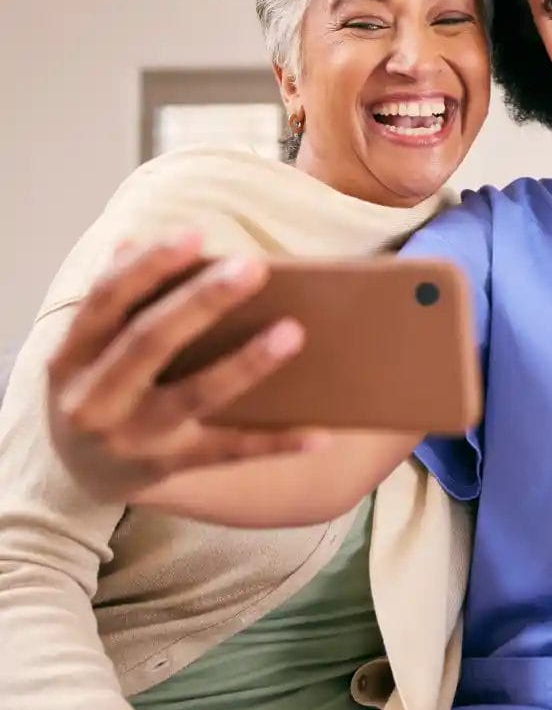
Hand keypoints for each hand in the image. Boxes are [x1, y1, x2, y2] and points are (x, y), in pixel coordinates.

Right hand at [46, 233, 321, 502]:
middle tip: (252, 268)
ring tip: (293, 332)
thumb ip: (114, 300)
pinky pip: (230, 452)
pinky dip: (277, 442)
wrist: (78, 476)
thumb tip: (135, 243)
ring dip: (246, 363)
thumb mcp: (88, 348)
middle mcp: (93, 398)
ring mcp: (131, 438)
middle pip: (150, 341)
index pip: (105, 300)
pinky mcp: (168, 469)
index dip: (147, 267)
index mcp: (72, 355)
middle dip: (202, 302)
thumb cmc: (99, 388)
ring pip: (195, 395)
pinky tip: (322, 432)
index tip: (193, 233)